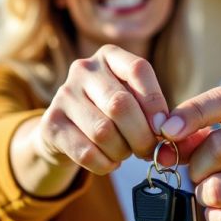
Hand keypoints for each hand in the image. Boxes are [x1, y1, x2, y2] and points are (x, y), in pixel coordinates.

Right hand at [34, 44, 168, 174]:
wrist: (67, 132)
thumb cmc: (112, 115)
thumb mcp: (133, 101)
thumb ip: (154, 112)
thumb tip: (170, 131)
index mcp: (109, 56)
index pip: (138, 69)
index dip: (155, 102)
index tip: (165, 128)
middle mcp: (83, 69)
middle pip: (120, 104)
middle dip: (141, 135)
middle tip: (149, 150)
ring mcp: (63, 94)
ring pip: (103, 131)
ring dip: (122, 151)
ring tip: (125, 153)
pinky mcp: (50, 124)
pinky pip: (86, 152)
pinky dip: (105, 164)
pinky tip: (109, 161)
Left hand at [160, 87, 220, 220]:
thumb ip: (192, 135)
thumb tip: (162, 152)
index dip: (192, 113)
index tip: (167, 130)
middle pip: (218, 149)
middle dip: (196, 167)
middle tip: (200, 174)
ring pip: (218, 190)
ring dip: (205, 195)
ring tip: (216, 191)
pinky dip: (216, 219)